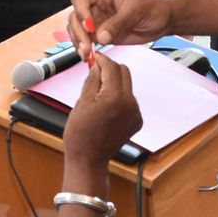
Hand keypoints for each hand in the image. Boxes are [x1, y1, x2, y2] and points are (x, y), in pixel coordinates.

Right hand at [63, 49, 141, 168]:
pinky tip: (107, 108)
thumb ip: (92, 79)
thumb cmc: (80, 133)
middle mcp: (130, 103)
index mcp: (114, 96)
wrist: (89, 158)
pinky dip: (119, 98)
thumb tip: (96, 64)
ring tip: (99, 95)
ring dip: (115, 84)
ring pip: (127, 86)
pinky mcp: (137, 120)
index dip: (102, 60)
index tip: (94, 58)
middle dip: (110, 70)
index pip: (112, 66)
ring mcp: (136, 113)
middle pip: (124, 72)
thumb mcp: (82, 101)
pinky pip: (129, 100)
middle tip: (96, 73)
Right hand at [67, 0, 171, 56]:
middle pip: (75, 15)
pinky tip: (89, 57)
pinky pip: (87, 41)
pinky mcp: (101, 33)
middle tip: (87, 47)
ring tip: (86, 55)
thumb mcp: (137, 10)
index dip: (81, 11)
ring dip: (79, 42)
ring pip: (77, 30)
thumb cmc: (153, 5)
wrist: (163, 18)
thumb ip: (118, 23)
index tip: (89, 27)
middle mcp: (97, 4)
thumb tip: (101, 37)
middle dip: (78, 32)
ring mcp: (98, 20)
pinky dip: (85, 49)